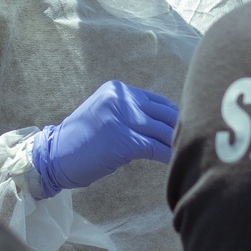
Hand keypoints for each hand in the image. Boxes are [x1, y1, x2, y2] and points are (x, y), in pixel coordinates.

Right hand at [31, 80, 178, 198]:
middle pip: (164, 113)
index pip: (157, 101)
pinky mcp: (124, 141)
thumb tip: (164, 123)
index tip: (185, 127)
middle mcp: (121, 99)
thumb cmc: (81, 140)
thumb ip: (130, 112)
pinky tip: (176, 161)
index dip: (172, 116)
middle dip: (179, 128)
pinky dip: (168, 155)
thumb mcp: (106, 114)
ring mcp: (122, 118)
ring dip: (177, 142)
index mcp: (117, 89)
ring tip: (189, 151)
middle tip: (195, 140)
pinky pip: (156, 147)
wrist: (55, 157)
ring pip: (163, 130)